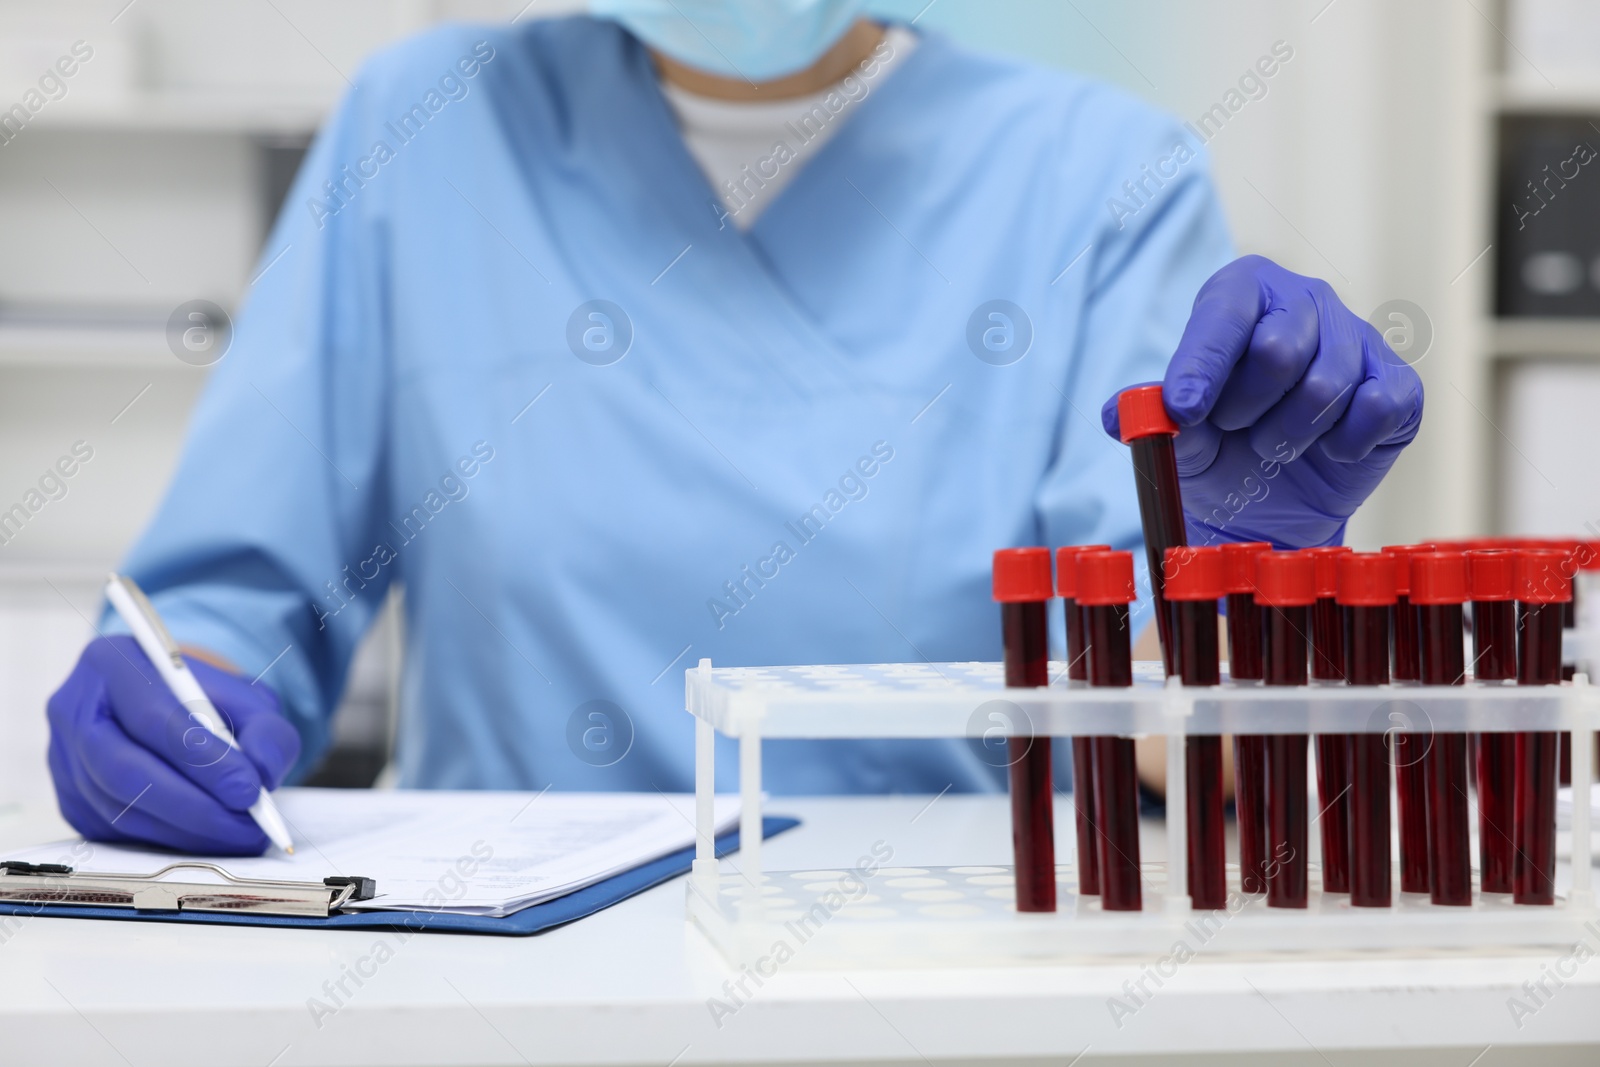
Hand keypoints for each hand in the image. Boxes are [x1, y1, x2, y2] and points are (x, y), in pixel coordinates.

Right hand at [47, 635, 299, 854]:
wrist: (168, 707)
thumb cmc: (206, 700)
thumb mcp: (246, 697)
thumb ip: (265, 729)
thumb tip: (261, 774)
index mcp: (113, 663)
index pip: (152, 718)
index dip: (203, 760)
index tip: (249, 790)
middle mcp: (75, 710)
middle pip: (125, 771)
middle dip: (194, 807)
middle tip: (247, 826)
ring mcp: (64, 758)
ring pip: (119, 809)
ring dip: (185, 831)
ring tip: (238, 834)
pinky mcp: (70, 799)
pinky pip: (114, 832)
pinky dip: (167, 840)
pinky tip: (206, 837)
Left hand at [1101, 255, 1422, 546]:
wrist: (1266, 502)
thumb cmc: (1215, 448)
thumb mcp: (1174, 436)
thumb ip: (1149, 418)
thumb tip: (1119, 415)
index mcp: (1243, 291)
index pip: (1225, 313)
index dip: (1203, 364)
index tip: (1184, 412)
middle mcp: (1305, 300)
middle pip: (1279, 349)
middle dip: (1245, 409)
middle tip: (1234, 429)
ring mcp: (1358, 339)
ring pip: (1327, 388)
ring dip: (1286, 437)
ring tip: (1272, 446)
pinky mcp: (1399, 385)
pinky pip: (1376, 410)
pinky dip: (1341, 446)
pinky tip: (1325, 450)